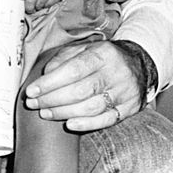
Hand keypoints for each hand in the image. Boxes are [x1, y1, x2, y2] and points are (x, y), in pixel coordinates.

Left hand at [23, 40, 146, 129]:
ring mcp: (123, 92)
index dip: (50, 83)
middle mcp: (115, 73)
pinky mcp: (129, 109)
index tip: (32, 91)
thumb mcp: (85, 48)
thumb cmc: (105, 57)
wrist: (140, 64)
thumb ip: (64, 58)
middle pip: (79, 91)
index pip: (73, 70)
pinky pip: (106, 120)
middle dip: (52, 100)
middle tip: (33, 104)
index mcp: (102, 54)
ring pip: (90, 107)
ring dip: (64, 113)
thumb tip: (46, 75)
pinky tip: (70, 124)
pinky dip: (87, 124)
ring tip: (45, 113)